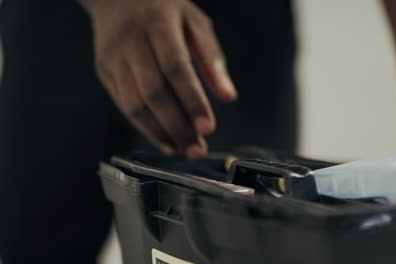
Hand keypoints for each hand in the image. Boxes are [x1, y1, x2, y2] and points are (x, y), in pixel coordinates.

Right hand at [80, 0, 237, 158]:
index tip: (208, 127)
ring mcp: (113, 57)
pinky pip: (123, 105)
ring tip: (182, 149)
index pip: (176, 68)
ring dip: (159, 133)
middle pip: (153, 92)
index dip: (192, 101)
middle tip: (196, 148)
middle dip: (177, 126)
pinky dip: (144, 127)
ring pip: (134, 104)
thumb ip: (212, 59)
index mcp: (158, 23)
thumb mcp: (195, 22)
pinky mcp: (104, 71)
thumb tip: (228, 96)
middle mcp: (131, 40)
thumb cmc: (162, 7)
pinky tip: (163, 139)